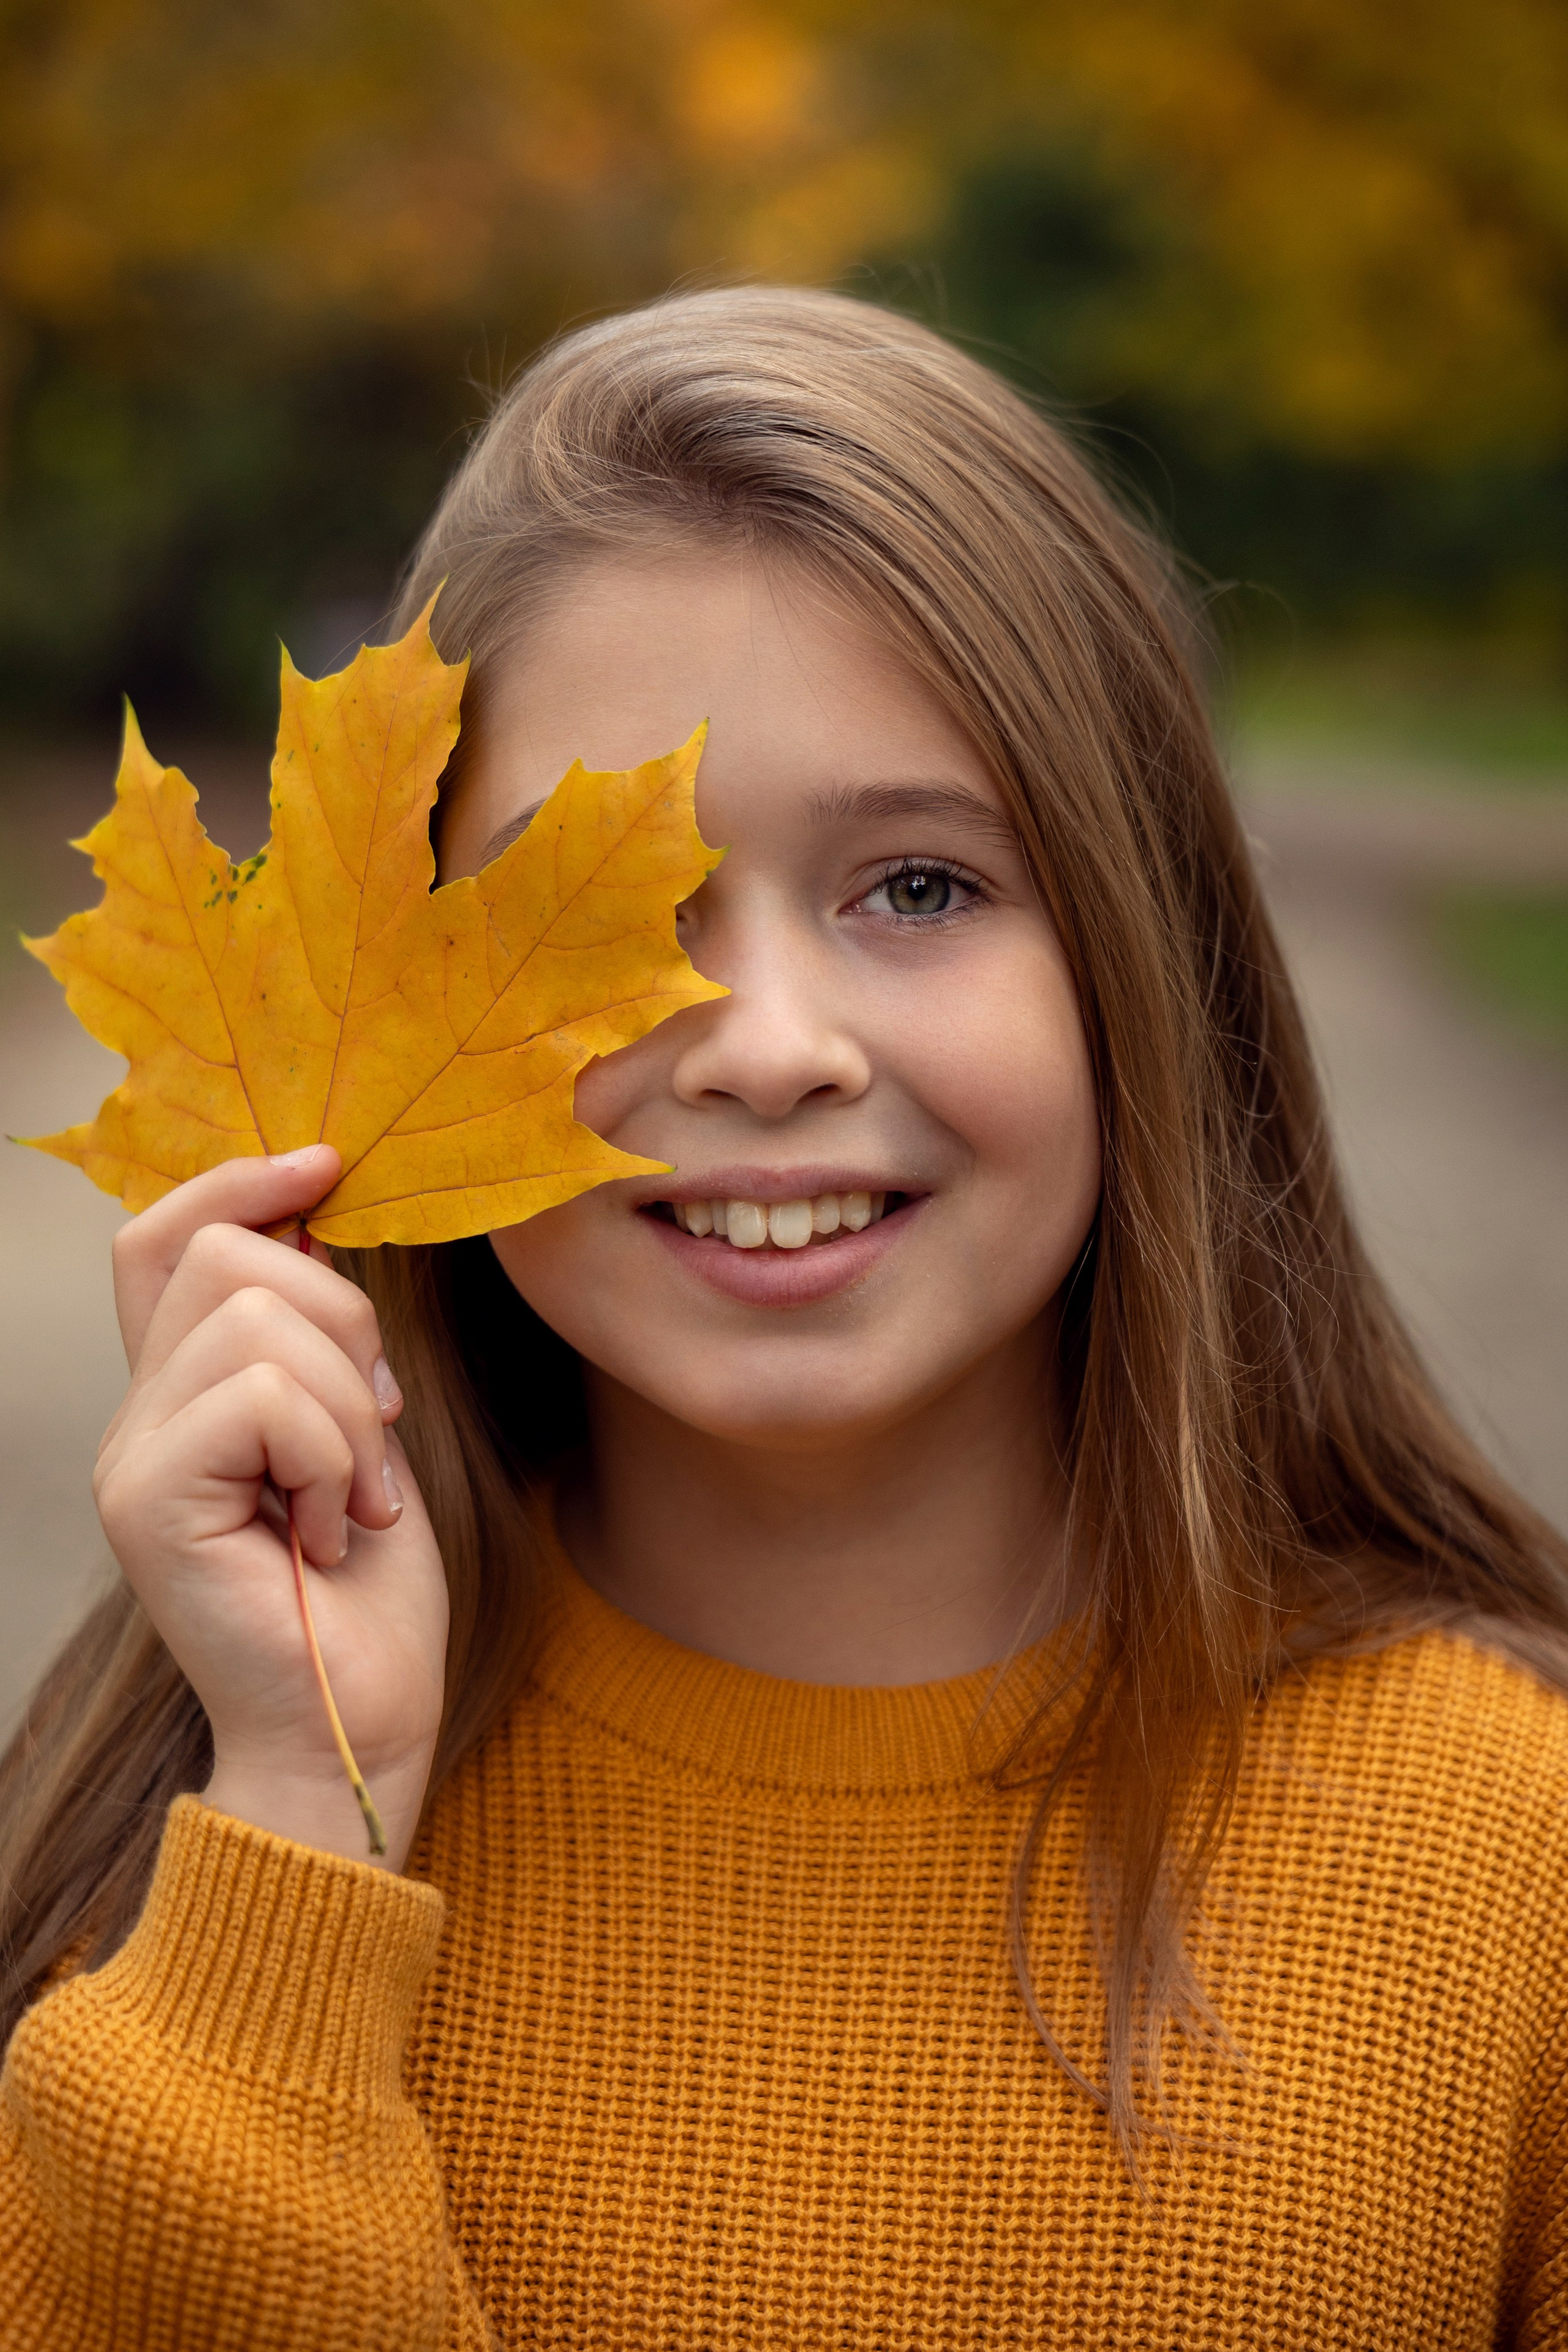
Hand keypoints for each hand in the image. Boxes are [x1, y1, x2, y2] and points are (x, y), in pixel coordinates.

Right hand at [95, 1147, 447, 1871]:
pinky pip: (267, 1398)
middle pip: (230, 1255)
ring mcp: (134, 1457)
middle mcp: (140, 1416)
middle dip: (346, 1325)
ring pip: (258, 1319)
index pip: (166, 1237)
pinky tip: (336, 1530)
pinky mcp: (150, 1500)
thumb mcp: (360, 1431)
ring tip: (358, 1499)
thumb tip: (318, 1219)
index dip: (239, 1183)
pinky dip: (336, 1456)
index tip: (327, 1169)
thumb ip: (320, 1340)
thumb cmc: (372, 1594)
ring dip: (354, 1409)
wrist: (362, 1719)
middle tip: (379, 1435)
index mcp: (184, 1393)